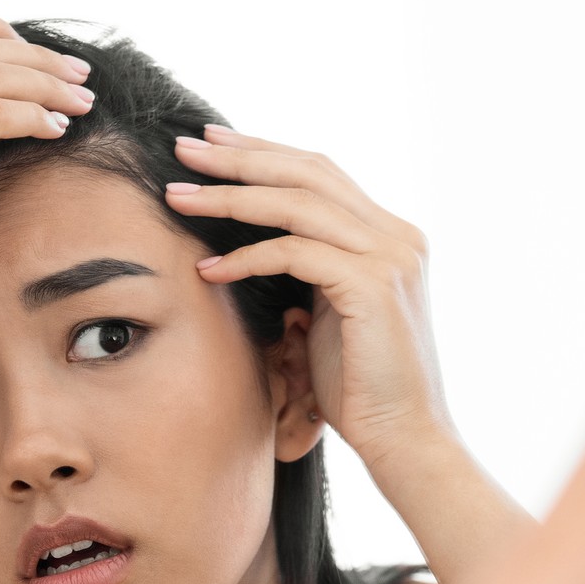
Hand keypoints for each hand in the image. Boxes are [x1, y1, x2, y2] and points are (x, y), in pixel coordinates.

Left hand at [162, 128, 451, 476]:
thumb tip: (257, 244)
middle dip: (240, 157)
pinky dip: (246, 257)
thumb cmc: (361, 389)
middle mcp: (397, 236)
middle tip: (185, 148)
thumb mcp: (331, 314)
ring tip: (178, 197)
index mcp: (391, 236)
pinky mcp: (373, 286)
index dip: (264, 152)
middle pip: (308, 172)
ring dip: (230, 197)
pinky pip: (295, 254)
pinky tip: (209, 270)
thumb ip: (311, 270)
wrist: (406, 440)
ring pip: (297, 204)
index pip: (321, 173)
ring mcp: (390, 257)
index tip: (211, 143)